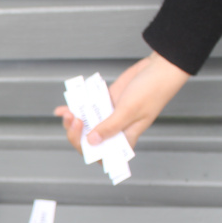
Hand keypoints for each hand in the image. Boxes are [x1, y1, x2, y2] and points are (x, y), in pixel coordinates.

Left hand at [53, 52, 189, 152]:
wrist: (158, 67)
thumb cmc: (152, 90)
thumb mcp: (129, 110)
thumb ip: (110, 126)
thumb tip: (92, 141)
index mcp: (125, 137)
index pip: (104, 155)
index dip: (91, 154)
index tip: (83, 143)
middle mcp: (116, 128)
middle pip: (90, 140)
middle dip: (77, 134)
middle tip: (74, 120)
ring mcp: (109, 115)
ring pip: (86, 125)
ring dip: (73, 122)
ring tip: (68, 113)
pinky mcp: (105, 101)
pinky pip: (86, 108)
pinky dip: (74, 108)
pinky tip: (63, 108)